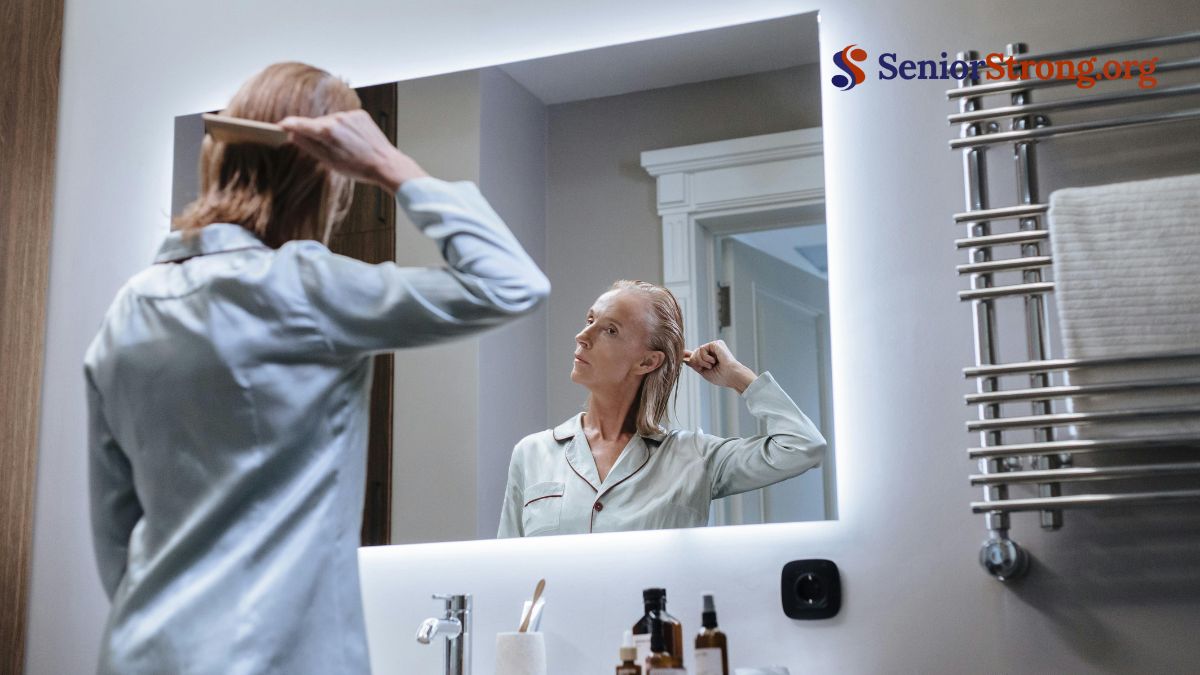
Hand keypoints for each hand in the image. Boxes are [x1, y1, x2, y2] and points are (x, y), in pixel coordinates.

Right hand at [278, 110, 428, 192]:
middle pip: (317, 123)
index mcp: (327, 131)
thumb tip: (293, 135)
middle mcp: (337, 118)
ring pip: (331, 121)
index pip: (300, 123)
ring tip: (345, 147)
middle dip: (316, 134)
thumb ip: (309, 146)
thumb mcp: (329, 162)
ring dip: (332, 131)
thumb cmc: (358, 167)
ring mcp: (350, 115)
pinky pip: (345, 120)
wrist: (386, 164)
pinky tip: (353, 141)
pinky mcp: (360, 114)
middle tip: (327, 150)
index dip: (288, 124)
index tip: (280, 125)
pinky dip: (344, 128)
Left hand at [683, 339, 756, 393]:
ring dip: (701, 361)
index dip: (688, 354)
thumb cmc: (721, 377)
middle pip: (694, 354)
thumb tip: (685, 359)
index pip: (696, 355)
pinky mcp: (715, 344)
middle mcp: (712, 351)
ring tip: (712, 365)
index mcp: (709, 358)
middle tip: (707, 368)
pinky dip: (705, 358)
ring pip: (696, 351)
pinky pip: (701, 349)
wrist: (731, 376)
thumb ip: (694, 364)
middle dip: (696, 362)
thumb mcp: (704, 372)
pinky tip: (714, 361)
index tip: (680, 353)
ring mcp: (714, 346)